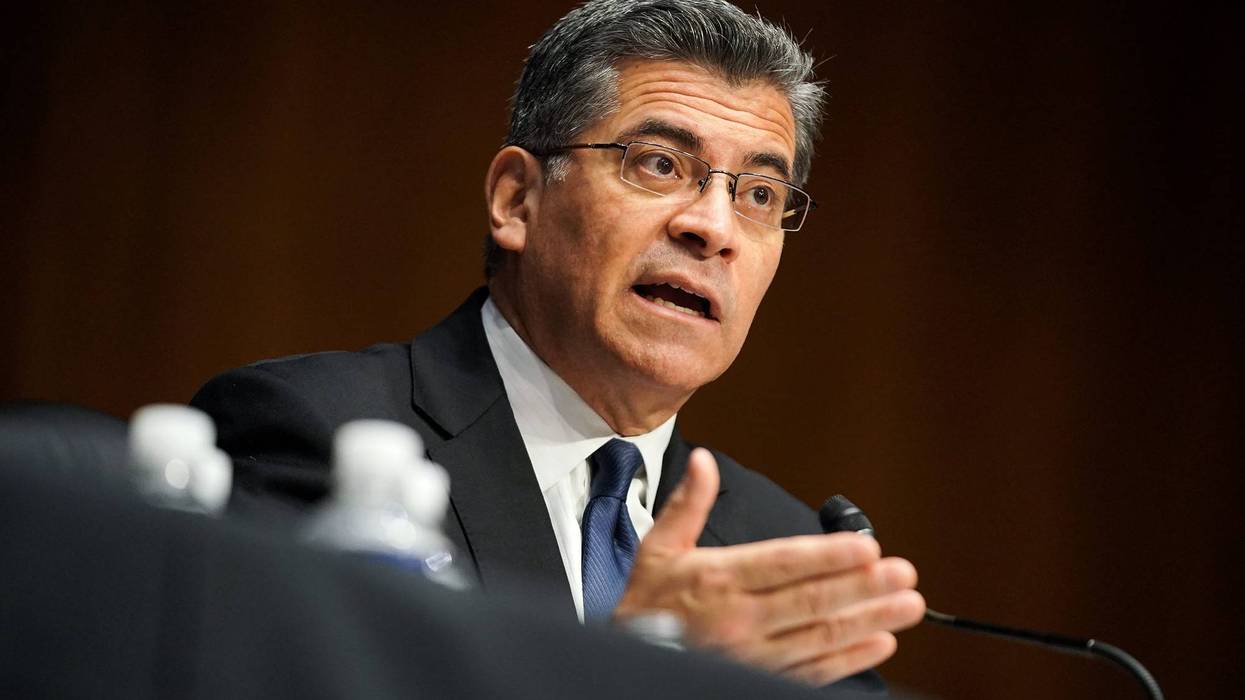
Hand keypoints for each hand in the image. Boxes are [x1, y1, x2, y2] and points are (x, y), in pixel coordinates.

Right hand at [614, 448, 925, 685]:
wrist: (624, 655)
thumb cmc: (644, 602)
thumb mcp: (657, 547)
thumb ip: (687, 504)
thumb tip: (703, 461)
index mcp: (717, 578)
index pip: (782, 564)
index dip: (828, 557)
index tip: (867, 548)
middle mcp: (739, 618)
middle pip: (811, 602)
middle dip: (863, 589)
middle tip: (903, 575)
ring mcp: (751, 654)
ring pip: (819, 637)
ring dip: (867, 622)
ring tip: (906, 607)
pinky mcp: (757, 678)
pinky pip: (810, 670)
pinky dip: (847, 660)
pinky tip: (878, 645)